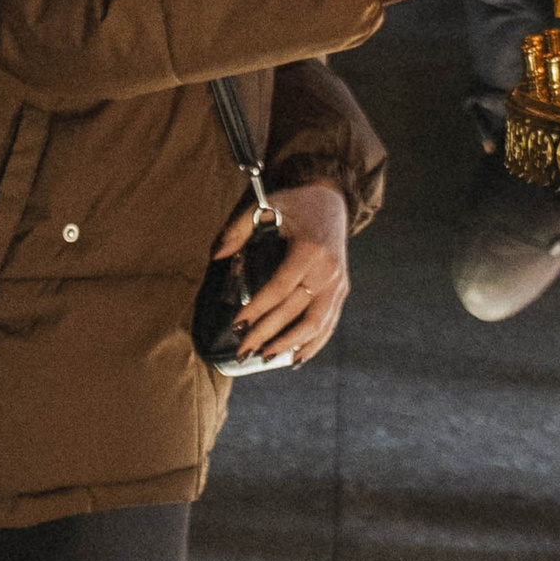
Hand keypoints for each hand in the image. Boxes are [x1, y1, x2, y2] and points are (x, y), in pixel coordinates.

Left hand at [215, 179, 349, 366]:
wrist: (332, 201)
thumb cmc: (295, 205)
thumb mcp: (265, 206)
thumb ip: (238, 229)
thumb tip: (216, 255)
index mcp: (310, 250)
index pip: (280, 288)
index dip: (258, 309)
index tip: (237, 325)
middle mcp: (328, 270)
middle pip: (295, 311)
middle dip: (267, 334)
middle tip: (244, 351)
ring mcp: (338, 283)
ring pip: (316, 324)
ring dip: (290, 344)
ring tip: (265, 358)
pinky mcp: (342, 290)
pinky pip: (329, 323)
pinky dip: (314, 344)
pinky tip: (294, 359)